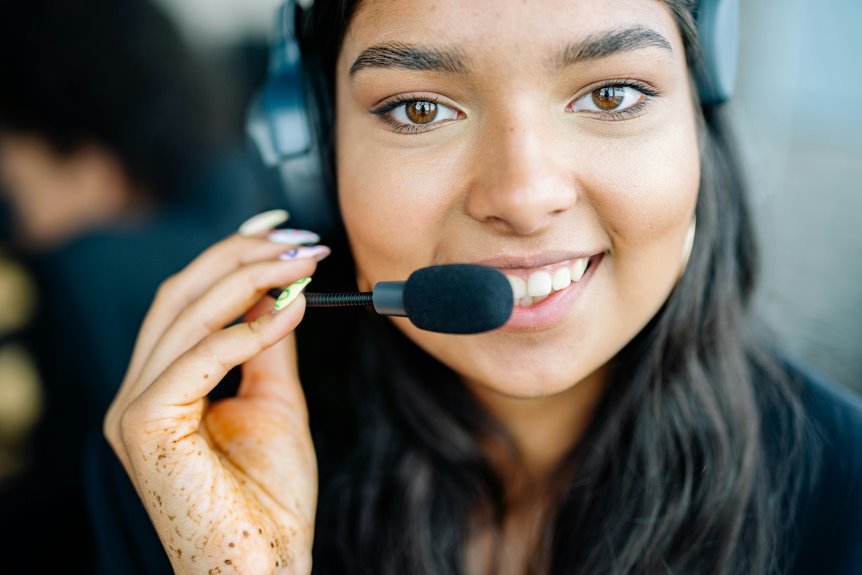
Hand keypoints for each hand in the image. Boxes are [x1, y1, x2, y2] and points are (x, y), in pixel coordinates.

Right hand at [105, 234, 324, 573]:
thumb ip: (268, 346)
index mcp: (161, 386)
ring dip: (252, 279)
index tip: (280, 229)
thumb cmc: (269, 497)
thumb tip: (282, 292)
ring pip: (187, 314)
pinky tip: (291, 310)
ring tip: (304, 263)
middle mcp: (136, 392)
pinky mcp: (144, 427)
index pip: (187, 300)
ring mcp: (133, 409)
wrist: (264, 566)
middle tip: (302, 241)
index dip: (230, 255)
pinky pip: (200, 357)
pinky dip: (248, 328)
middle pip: (182, 295)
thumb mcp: (275, 401)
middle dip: (243, 256)